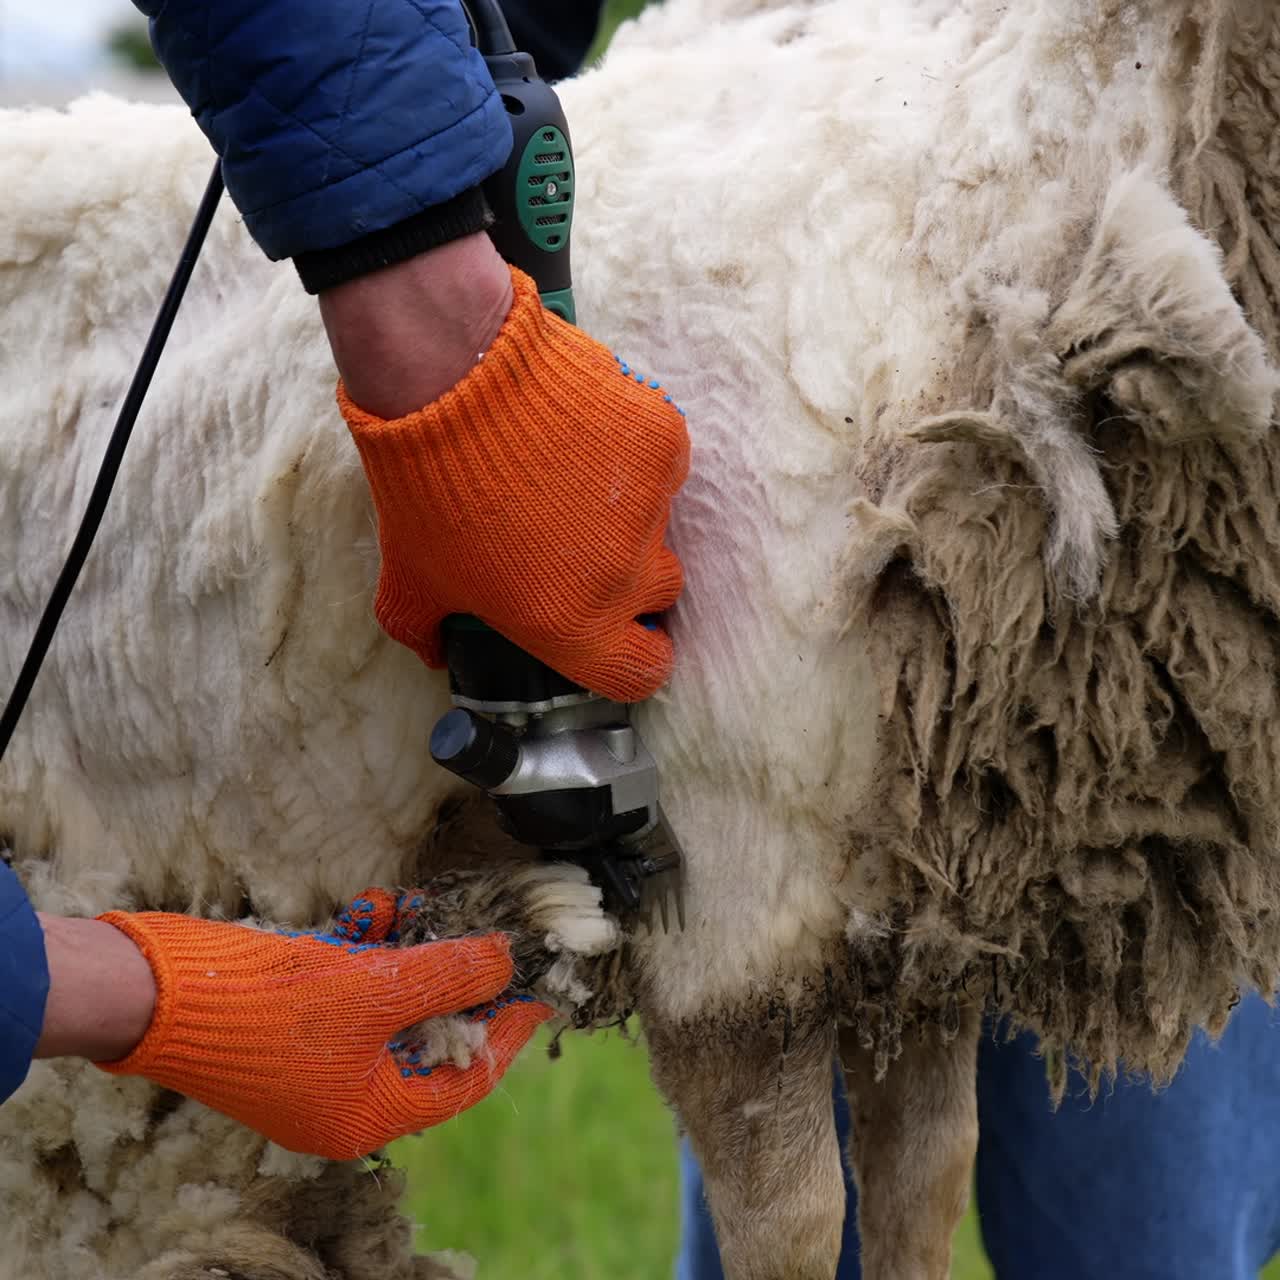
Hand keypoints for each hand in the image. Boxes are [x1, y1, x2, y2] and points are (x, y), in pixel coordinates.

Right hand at [93, 891, 551, 1159]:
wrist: (153, 991)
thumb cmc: (265, 1008)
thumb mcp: (372, 991)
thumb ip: (447, 975)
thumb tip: (507, 962)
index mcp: (365, 1113)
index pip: (463, 1079)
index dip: (504, 1031)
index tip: (538, 989)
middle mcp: (344, 1090)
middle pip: (428, 1033)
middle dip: (455, 977)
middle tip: (490, 935)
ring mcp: (318, 1052)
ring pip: (390, 998)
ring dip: (410, 950)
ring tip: (430, 907)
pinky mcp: (295, 1013)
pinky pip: (350, 980)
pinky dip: (367, 943)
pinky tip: (376, 906)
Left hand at [326, 241, 689, 702]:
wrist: (451, 373)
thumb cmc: (427, 486)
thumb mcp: (409, 576)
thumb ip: (423, 630)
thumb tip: (436, 654)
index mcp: (572, 624)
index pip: (642, 673)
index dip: (636, 658)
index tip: (625, 637)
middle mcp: (623, 575)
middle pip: (659, 591)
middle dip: (630, 574)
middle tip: (579, 542)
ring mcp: (650, 507)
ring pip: (660, 522)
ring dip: (627, 509)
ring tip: (569, 475)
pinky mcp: (663, 443)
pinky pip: (662, 463)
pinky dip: (632, 453)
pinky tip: (583, 434)